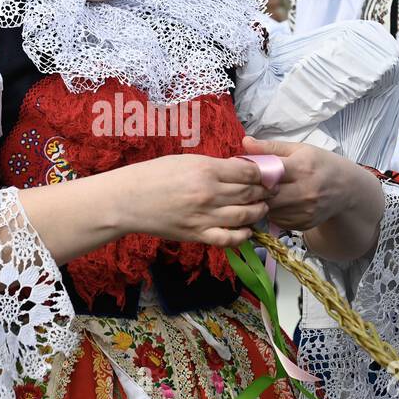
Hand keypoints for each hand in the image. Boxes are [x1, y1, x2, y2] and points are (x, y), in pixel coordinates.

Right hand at [120, 154, 271, 247]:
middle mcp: (209, 193)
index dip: (263, 174)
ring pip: (245, 216)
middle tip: (270, 191)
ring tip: (261, 208)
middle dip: (265, 192)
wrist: (128, 200)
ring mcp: (204, 216)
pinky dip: (243, 235)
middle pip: (251, 193)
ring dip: (258, 212)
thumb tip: (241, 169)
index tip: (267, 174)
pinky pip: (229, 238)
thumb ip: (215, 165)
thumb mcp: (186, 160)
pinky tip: (246, 229)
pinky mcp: (197, 234)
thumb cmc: (154, 176)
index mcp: (207, 170)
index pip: (249, 172)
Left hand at [241, 136, 364, 230]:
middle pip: (265, 195)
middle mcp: (304, 191)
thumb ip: (270, 147)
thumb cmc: (320, 164)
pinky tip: (271, 203)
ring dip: (258, 203)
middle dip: (251, 191)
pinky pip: (276, 220)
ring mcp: (304, 211)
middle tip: (240, 186)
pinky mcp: (302, 224)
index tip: (238, 172)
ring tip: (255, 193)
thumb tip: (245, 142)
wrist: (346, 189)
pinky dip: (270, 212)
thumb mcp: (299, 149)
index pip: (267, 173)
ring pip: (268, 210)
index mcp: (302, 167)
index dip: (250, 174)